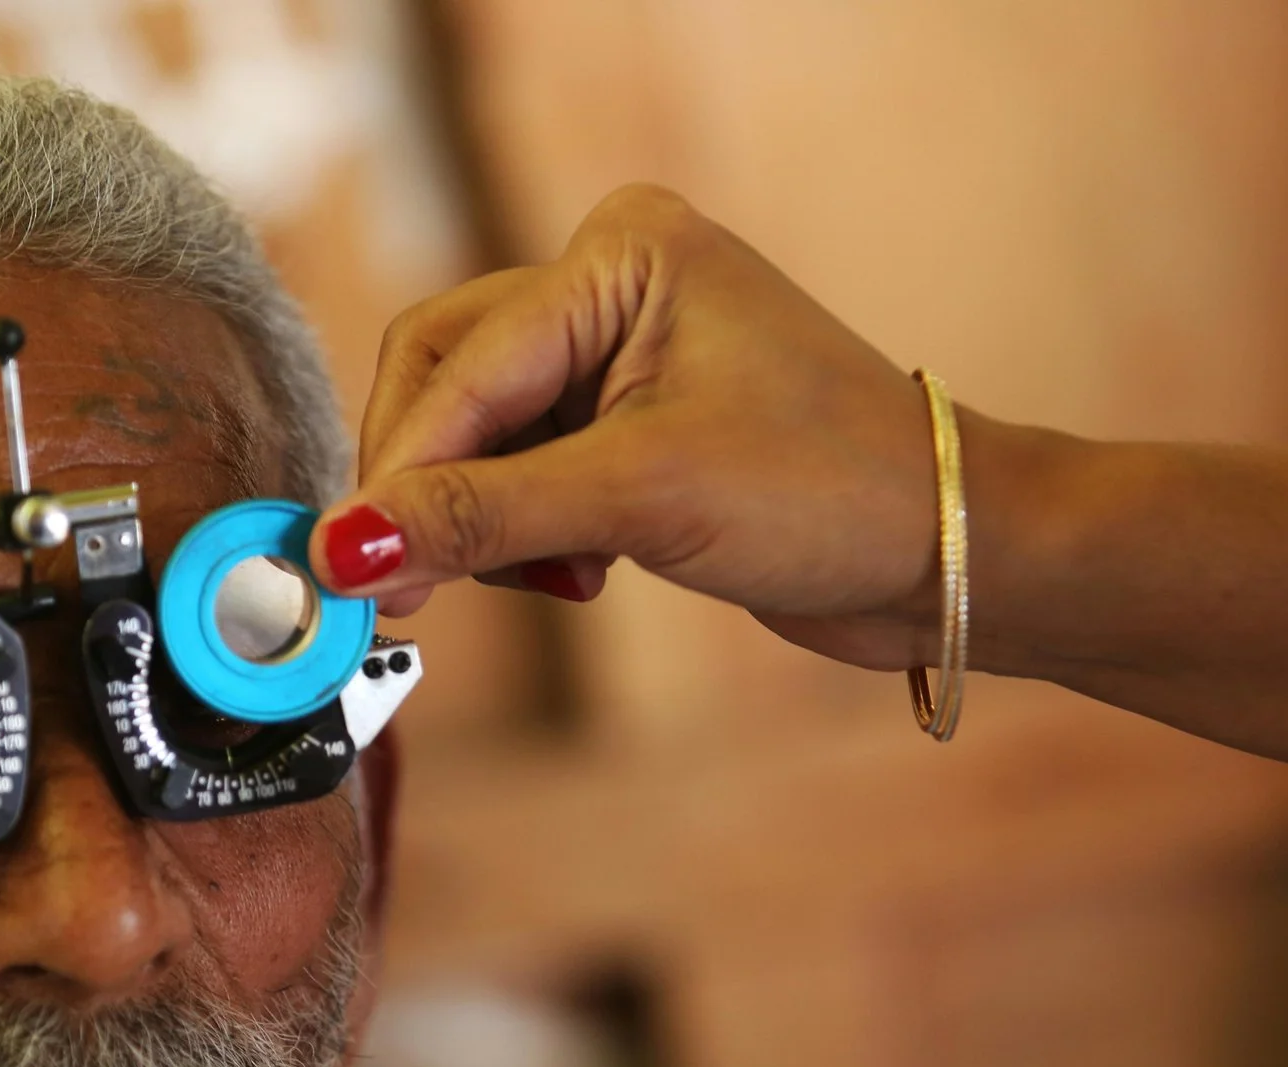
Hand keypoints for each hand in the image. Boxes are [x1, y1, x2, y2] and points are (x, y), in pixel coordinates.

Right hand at [309, 185, 947, 670]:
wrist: (945, 555)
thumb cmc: (832, 491)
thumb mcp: (643, 499)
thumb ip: (482, 518)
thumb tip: (346, 551)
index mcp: (620, 252)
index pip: (459, 364)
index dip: (398, 474)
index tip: (342, 568)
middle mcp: (609, 286)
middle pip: (446, 387)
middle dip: (428, 493)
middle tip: (408, 592)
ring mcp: (617, 356)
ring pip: (475, 441)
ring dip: (481, 524)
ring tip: (550, 582)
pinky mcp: (625, 427)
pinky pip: (518, 476)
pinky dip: (523, 537)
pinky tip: (581, 578)